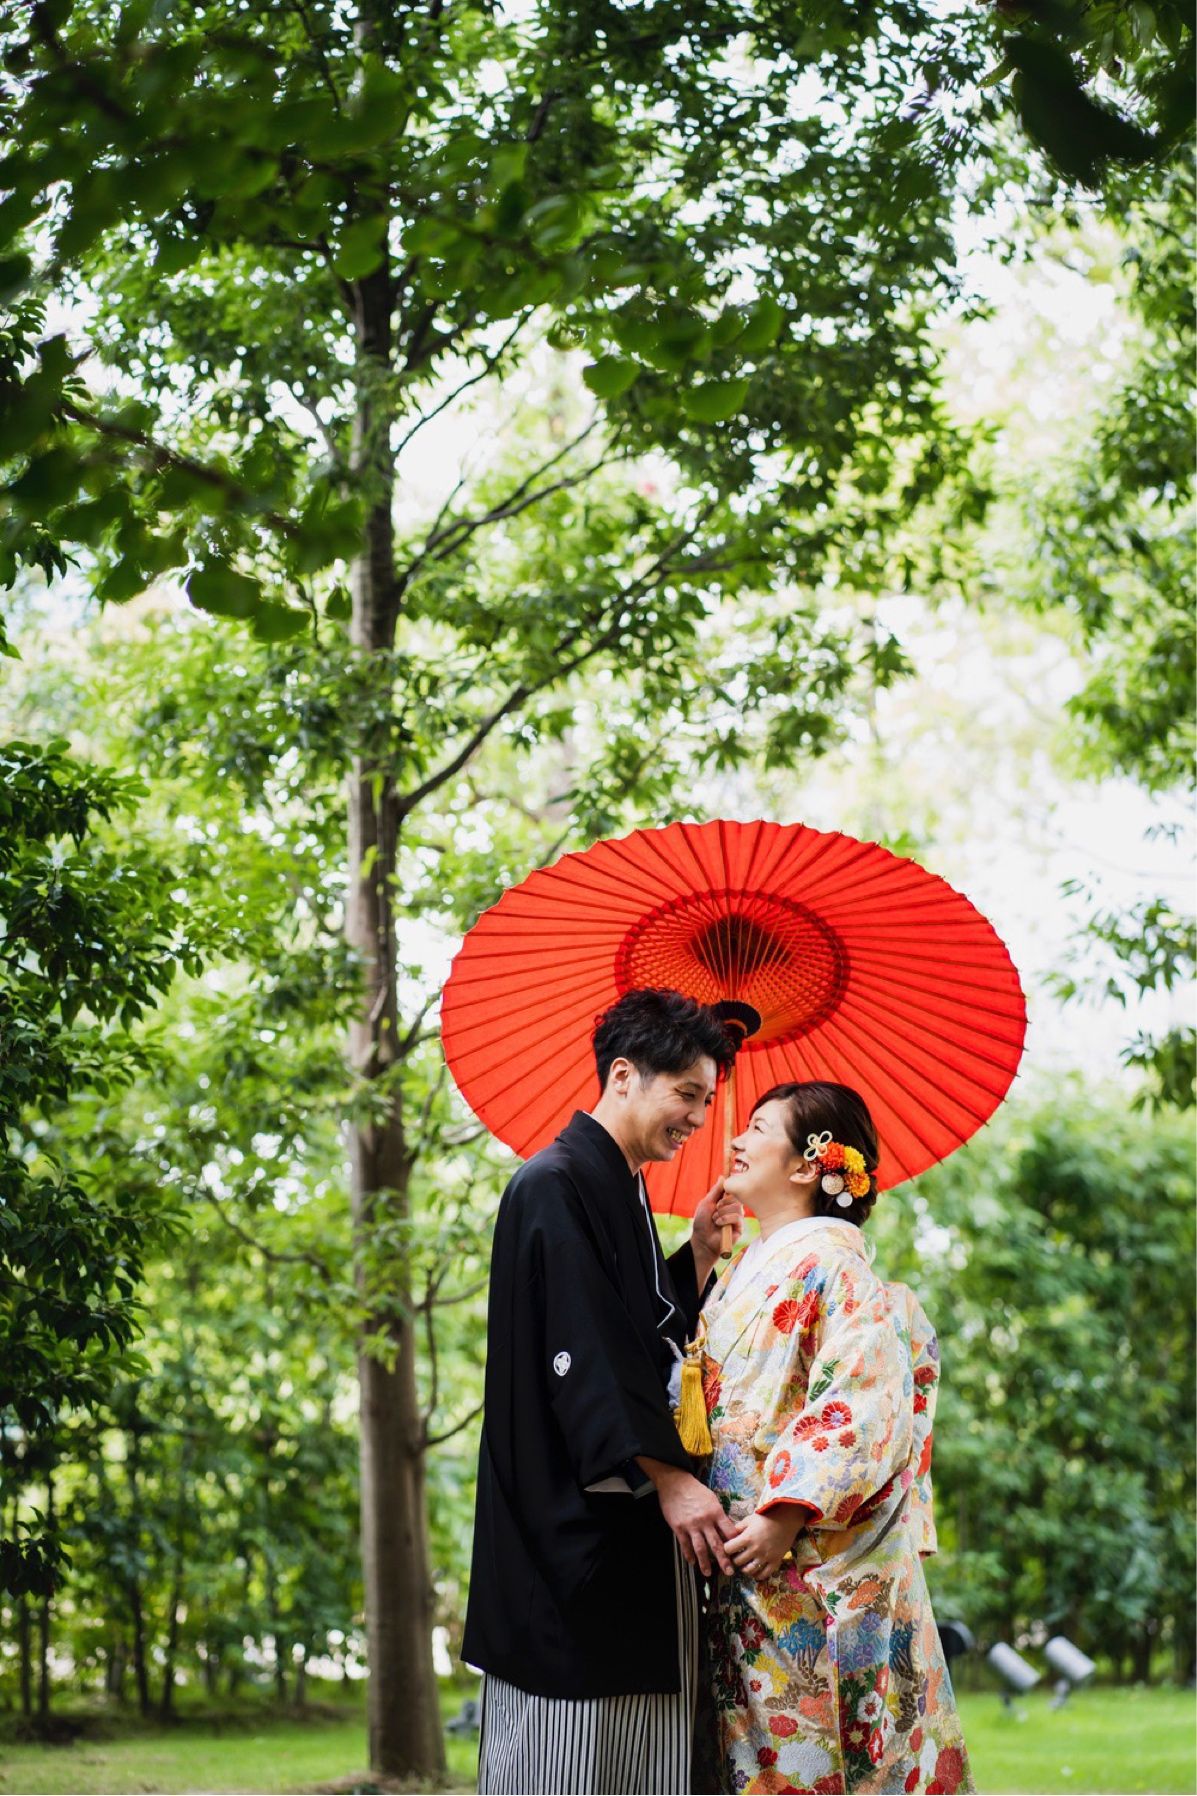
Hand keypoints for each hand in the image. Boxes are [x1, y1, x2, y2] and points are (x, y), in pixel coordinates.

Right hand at [638, 1461, 736, 1576]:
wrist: (675, 1483)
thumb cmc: (695, 1490)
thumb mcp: (712, 1499)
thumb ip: (719, 1515)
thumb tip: (727, 1529)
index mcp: (715, 1512)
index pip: (729, 1531)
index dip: (735, 1543)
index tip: (739, 1554)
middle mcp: (705, 1521)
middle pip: (717, 1544)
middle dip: (724, 1560)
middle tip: (730, 1572)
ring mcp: (691, 1525)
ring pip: (700, 1548)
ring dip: (705, 1563)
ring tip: (708, 1573)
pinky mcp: (679, 1527)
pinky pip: (685, 1545)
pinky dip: (689, 1554)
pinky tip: (692, 1562)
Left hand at [690, 1178, 744, 1280]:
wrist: (702, 1240)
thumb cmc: (702, 1222)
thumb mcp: (706, 1203)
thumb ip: (715, 1191)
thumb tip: (722, 1177)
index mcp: (725, 1201)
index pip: (732, 1189)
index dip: (731, 1185)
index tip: (728, 1180)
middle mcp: (733, 1208)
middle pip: (736, 1196)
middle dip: (723, 1201)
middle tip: (716, 1208)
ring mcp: (737, 1217)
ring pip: (737, 1206)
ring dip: (722, 1212)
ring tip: (715, 1219)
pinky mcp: (740, 1227)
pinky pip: (737, 1217)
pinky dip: (725, 1219)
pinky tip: (719, 1224)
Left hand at [726, 1508, 802, 1579]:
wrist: (787, 1520)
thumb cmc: (767, 1517)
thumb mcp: (750, 1519)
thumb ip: (739, 1528)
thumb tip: (730, 1535)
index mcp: (747, 1538)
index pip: (729, 1549)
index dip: (727, 1548)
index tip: (729, 1547)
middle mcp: (755, 1549)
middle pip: (738, 1561)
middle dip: (735, 1559)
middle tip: (737, 1556)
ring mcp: (765, 1557)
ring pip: (749, 1570)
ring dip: (744, 1569)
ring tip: (745, 1565)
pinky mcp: (775, 1561)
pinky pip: (764, 1574)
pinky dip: (758, 1576)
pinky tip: (755, 1572)